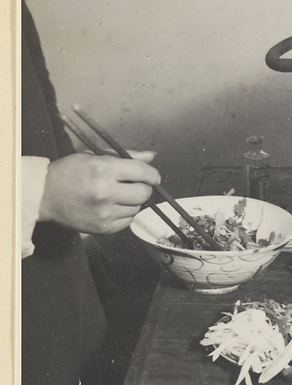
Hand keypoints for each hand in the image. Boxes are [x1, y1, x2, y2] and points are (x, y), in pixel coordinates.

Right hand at [38, 151, 160, 233]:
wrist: (44, 195)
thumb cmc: (70, 172)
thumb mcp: (95, 156)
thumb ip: (126, 156)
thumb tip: (152, 157)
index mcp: (103, 169)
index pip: (142, 172)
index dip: (153, 174)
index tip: (154, 176)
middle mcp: (105, 192)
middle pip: (144, 193)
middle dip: (144, 188)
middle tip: (136, 185)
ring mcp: (104, 213)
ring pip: (137, 208)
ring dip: (133, 201)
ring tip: (118, 195)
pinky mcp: (102, 228)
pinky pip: (127, 222)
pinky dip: (125, 214)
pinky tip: (112, 207)